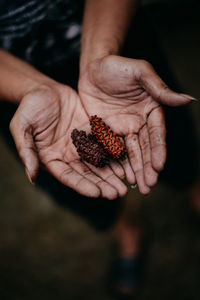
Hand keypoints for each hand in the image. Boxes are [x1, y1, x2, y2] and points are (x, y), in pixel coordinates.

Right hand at [10, 84, 127, 198]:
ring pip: (98, 162)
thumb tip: (31, 176)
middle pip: (87, 173)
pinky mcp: (91, 133)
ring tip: (126, 183)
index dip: (82, 185)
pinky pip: (104, 145)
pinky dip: (114, 155)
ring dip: (112, 174)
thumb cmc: (29, 106)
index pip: (68, 176)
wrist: (44, 89)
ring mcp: (81, 145)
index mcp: (51, 158)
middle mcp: (68, 155)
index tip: (97, 193)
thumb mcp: (22, 126)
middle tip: (117, 193)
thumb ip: (26, 149)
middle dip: (102, 184)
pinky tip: (126, 163)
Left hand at [79, 55, 192, 193]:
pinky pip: (110, 150)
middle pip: (144, 148)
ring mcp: (121, 128)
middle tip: (149, 187)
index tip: (159, 167)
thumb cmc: (118, 66)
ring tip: (137, 187)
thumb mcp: (140, 72)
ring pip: (129, 153)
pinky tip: (119, 177)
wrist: (93, 67)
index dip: (158, 151)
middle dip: (147, 168)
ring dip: (134, 170)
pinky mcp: (105, 131)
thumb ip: (160, 88)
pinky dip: (115, 164)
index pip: (156, 134)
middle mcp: (138, 123)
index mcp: (150, 110)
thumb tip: (189, 99)